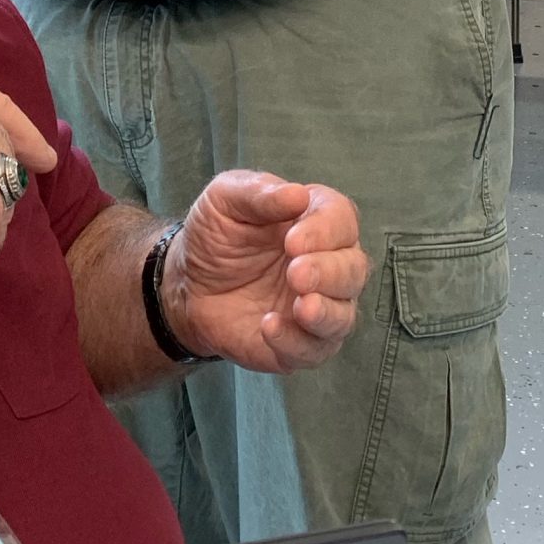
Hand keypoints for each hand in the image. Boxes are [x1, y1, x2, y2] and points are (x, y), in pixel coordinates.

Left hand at [166, 172, 367, 373]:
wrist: (189, 283)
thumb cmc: (216, 235)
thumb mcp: (226, 200)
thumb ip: (260, 193)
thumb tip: (298, 194)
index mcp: (315, 220)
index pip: (342, 219)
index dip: (325, 230)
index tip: (292, 241)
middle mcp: (327, 264)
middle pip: (353, 269)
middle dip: (329, 272)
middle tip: (295, 273)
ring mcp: (318, 307)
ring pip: (344, 315)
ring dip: (326, 312)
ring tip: (301, 307)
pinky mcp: (300, 344)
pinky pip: (314, 350)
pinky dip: (296, 342)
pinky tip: (269, 327)